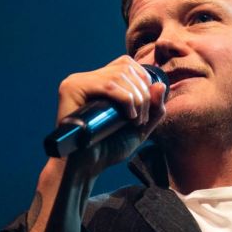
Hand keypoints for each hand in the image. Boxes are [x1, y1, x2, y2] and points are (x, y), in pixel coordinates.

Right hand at [55, 55, 167, 176]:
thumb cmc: (109, 149)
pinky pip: (107, 85)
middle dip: (143, 93)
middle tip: (142, 119)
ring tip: (135, 121)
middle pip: (126, 68)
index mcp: (100, 82)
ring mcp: (77, 82)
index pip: (127, 64)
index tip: (147, 109)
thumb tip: (160, 85)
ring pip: (119, 76)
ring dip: (137, 99)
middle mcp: (87, 79)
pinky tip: (128, 116)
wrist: (87, 167)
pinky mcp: (71, 88)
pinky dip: (125, 99)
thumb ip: (154, 109)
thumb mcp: (139, 128)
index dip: (144, 80)